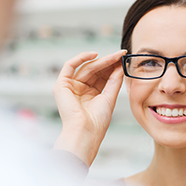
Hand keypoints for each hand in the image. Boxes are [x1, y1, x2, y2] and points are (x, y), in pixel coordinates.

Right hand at [52, 50, 125, 165]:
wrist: (86, 131)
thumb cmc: (97, 121)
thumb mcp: (110, 97)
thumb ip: (114, 81)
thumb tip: (120, 66)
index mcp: (91, 94)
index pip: (103, 76)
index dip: (113, 67)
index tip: (123, 59)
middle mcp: (80, 89)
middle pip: (95, 70)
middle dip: (108, 62)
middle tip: (120, 54)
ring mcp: (70, 87)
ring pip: (86, 67)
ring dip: (101, 60)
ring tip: (114, 56)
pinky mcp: (61, 85)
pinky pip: (69, 66)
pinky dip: (81, 58)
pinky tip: (95, 54)